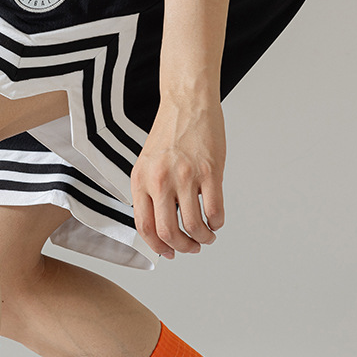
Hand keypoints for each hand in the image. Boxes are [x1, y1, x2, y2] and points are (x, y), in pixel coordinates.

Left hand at [130, 96, 225, 259]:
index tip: (169, 253)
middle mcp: (159, 180)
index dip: (157, 246)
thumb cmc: (169, 134)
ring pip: (192, 224)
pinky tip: (216, 222)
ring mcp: (185, 176)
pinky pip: (214, 209)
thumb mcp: (146, 165)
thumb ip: (148, 193)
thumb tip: (158, 226)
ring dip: (202, 238)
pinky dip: (216, 222)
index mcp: (140, 181)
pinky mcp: (209, 170)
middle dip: (182, 248)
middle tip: (191, 248)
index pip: (144, 227)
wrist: (187, 103)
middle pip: (168, 232)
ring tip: (207, 237)